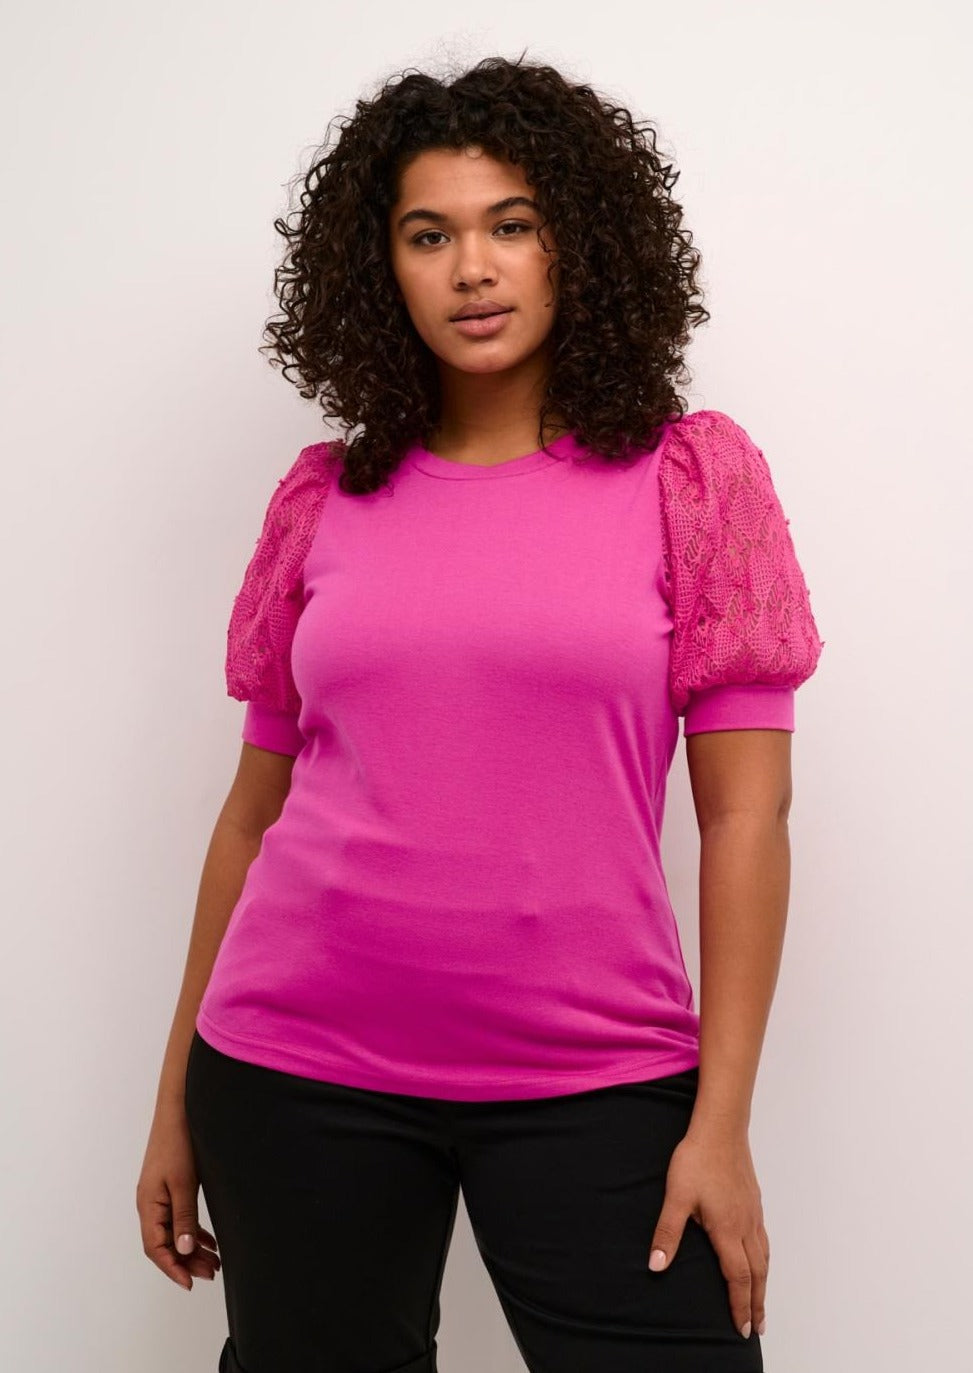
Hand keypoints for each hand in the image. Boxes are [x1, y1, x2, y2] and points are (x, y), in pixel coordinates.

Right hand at [136, 1107, 221, 1290]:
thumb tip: (185, 1250)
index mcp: (148, 1205)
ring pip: (174, 1232)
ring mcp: (159, 1196)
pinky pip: (179, 1218)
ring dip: (192, 1249)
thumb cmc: (179, 1142)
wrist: (179, 1109)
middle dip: (187, 1262)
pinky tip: (210, 1241)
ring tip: (215, 1263)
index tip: (190, 1283)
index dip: (172, 1268)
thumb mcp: (184, 1183)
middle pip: (165, 1243)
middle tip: (212, 1274)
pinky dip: (194, 1232)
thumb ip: (184, 1217)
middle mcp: (150, 1204)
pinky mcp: (170, 1187)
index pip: (156, 1248)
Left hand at [646, 1126, 768, 1339]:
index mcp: (728, 1230)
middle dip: (756, 1303)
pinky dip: (764, 1260)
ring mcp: (753, 1213)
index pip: (738, 1278)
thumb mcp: (676, 1197)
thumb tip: (656, 1265)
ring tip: (761, 1302)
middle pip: (757, 1274)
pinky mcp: (754, 1201)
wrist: (721, 1129)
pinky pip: (764, 1240)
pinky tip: (758, 1259)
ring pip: (764, 1257)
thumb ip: (667, 1232)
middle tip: (757, 1327)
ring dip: (763, 1284)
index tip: (741, 1329)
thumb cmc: (697, 1160)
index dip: (739, 1306)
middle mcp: (746, 1226)